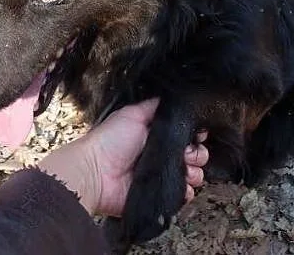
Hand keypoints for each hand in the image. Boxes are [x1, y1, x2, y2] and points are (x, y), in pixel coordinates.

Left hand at [38, 98, 208, 215]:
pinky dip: (187, 191)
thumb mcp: (131, 114)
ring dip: (195, 172)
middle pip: (192, 154)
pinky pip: (181, 194)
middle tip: (188, 153)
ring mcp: (158, 176)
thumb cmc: (109, 141)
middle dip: (197, 153)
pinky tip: (183, 185)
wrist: (95, 172)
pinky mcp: (157, 194)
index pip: (183, 135)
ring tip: (186, 169)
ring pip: (191, 174)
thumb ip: (152, 106)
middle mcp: (158, 156)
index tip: (198, 134)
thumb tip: (171, 98)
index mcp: (154, 136)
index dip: (194, 135)